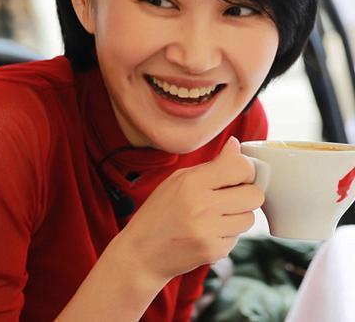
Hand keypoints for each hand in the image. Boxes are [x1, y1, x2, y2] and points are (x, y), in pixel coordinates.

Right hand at [116, 136, 263, 282]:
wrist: (142, 252)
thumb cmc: (160, 212)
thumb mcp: (178, 179)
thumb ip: (211, 164)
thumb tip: (236, 145)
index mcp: (192, 182)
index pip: (240, 167)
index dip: (245, 170)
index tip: (237, 175)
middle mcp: (201, 205)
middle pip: (254, 195)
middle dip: (247, 194)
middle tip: (230, 197)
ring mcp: (208, 231)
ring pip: (250, 219)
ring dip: (238, 217)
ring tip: (216, 217)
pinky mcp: (213, 252)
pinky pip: (238, 238)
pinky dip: (227, 235)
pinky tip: (208, 232)